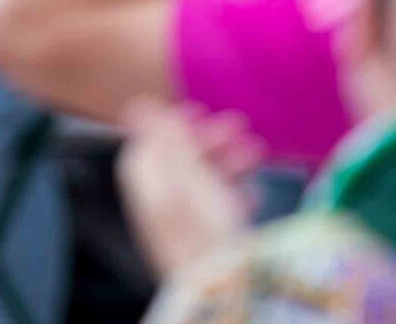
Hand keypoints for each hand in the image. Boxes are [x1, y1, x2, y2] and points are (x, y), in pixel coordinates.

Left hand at [117, 99, 263, 280]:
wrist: (221, 290)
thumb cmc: (203, 228)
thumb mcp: (185, 174)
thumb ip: (164, 138)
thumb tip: (136, 105)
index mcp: (144, 181)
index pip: (150, 141)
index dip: (175, 124)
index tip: (203, 110)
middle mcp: (156, 203)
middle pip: (178, 160)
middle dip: (211, 140)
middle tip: (242, 127)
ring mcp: (179, 225)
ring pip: (202, 183)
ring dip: (229, 163)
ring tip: (258, 154)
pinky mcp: (203, 244)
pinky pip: (218, 211)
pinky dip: (235, 195)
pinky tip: (255, 194)